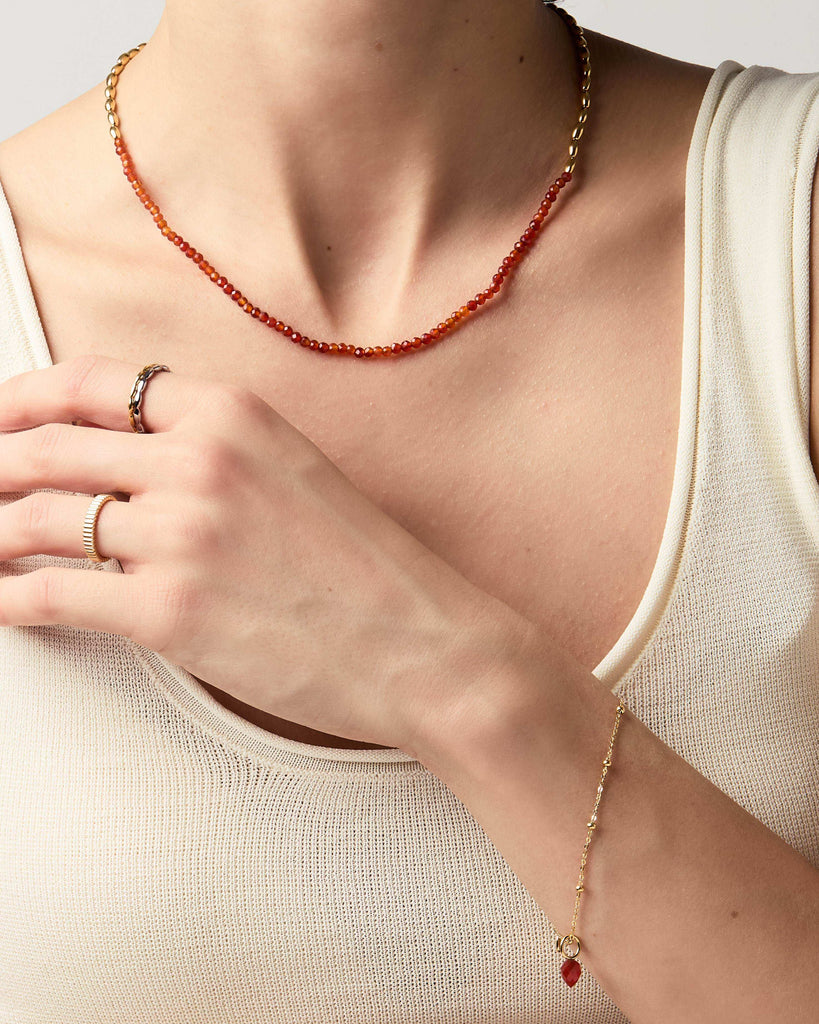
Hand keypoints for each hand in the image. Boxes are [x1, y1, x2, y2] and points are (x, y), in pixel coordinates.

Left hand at [0, 355, 533, 750]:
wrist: (425, 644)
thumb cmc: (370, 569)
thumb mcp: (295, 470)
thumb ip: (213, 451)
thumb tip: (128, 463)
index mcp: (233, 414)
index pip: (95, 381)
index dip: (23, 397)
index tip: (1, 416)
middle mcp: (199, 462)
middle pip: (48, 448)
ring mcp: (182, 535)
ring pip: (34, 520)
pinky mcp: (169, 613)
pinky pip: (50, 594)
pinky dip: (7, 598)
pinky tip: (2, 600)